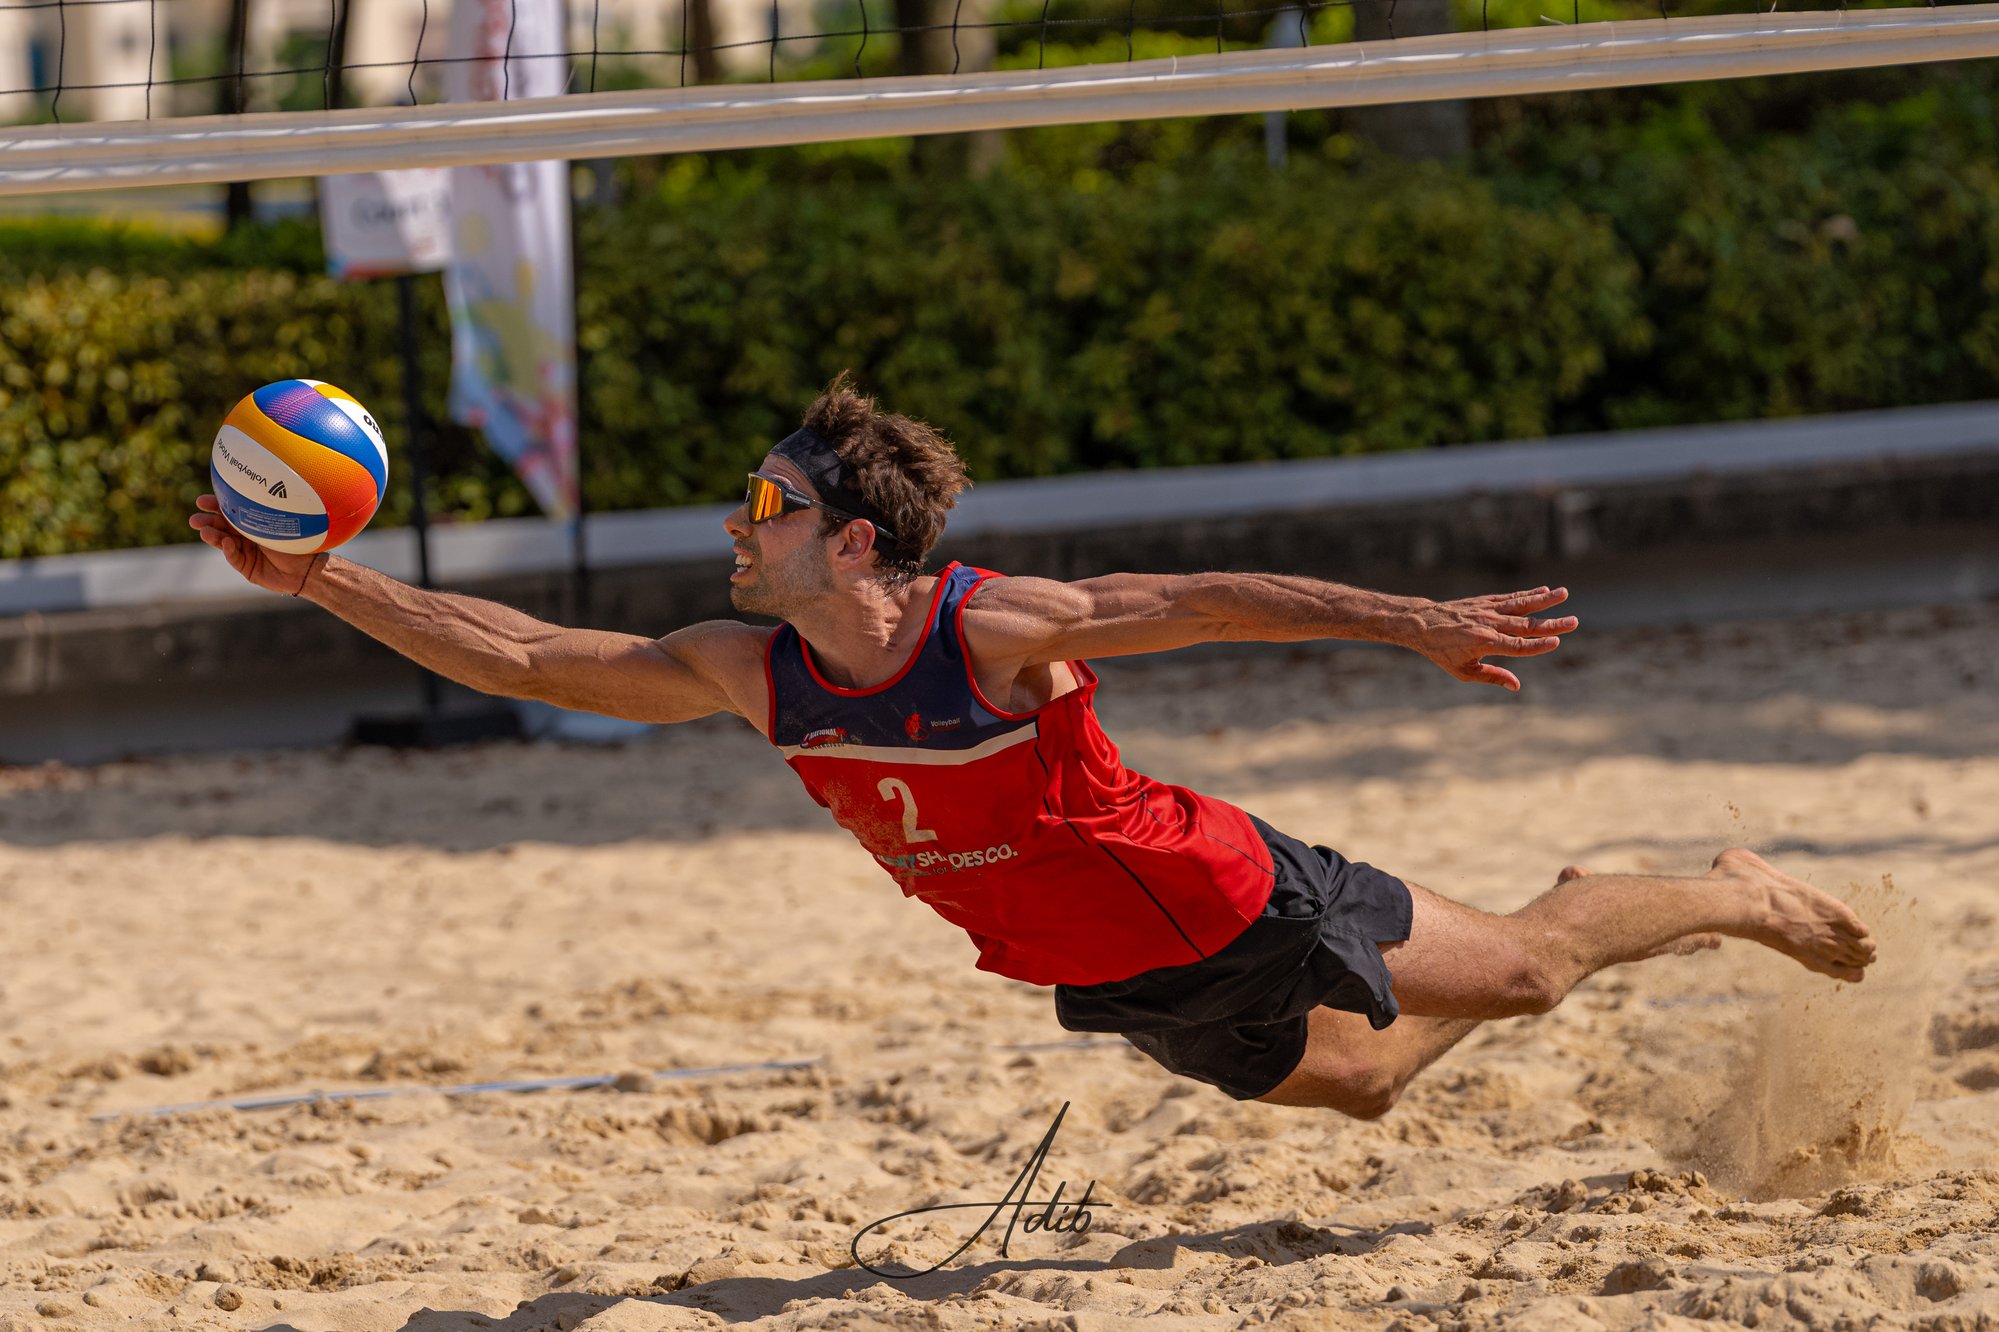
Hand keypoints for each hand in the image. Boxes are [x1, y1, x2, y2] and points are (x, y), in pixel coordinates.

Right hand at [188, 494, 320, 595]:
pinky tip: (226, 543)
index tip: (200, 502)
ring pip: (223, 542)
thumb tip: (257, 484)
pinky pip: (234, 558)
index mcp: (253, 521)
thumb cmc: (299, 541)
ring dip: (213, 536)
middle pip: (221, 527)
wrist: (307, 568)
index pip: (230, 512)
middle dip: (206, 522)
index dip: (215, 506)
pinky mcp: (246, 567)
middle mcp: (246, 535)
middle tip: (194, 520)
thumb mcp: (281, 522)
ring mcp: (245, 552)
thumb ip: (264, 510)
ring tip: (203, 531)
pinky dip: (229, 551)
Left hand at [1403, 586, 1576, 691]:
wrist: (1421, 623)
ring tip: (1564, 593)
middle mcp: (1489, 624)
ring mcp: (1487, 610)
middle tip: (1573, 622)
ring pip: (1520, 604)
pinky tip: (1544, 590)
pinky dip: (1527, 594)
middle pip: (1525, 624)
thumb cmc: (1441, 651)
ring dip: (1544, 600)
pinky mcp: (1485, 602)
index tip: (1557, 642)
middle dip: (1551, 624)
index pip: (1517, 646)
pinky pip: (1510, 598)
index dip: (1537, 646)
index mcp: (1484, 643)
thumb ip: (1491, 677)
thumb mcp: (1463, 671)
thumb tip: (1517, 686)